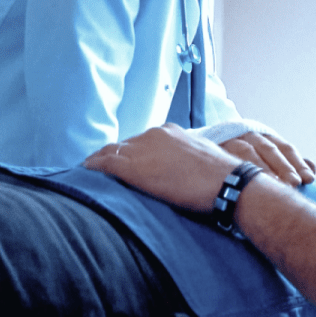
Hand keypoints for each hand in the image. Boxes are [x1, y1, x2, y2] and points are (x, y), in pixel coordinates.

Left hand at [83, 124, 244, 211]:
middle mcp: (154, 134)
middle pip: (125, 145)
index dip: (130, 152)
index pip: (141, 140)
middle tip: (103, 168)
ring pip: (112, 152)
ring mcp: (143, 148)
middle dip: (115, 156)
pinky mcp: (134, 167)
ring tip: (92, 170)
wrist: (229, 185)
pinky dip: (94, 166)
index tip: (124, 160)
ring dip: (103, 161)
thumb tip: (180, 169)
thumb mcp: (201, 158)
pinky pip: (106, 163)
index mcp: (170, 131)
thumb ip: (183, 158)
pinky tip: (86, 170)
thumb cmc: (222, 178)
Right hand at [218, 130, 315, 185]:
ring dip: (262, 168)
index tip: (309, 178)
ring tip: (274, 185)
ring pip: (248, 150)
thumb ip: (289, 162)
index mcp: (264, 137)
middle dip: (283, 166)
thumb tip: (313, 168)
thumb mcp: (266, 158)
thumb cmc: (241, 159)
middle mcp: (248, 135)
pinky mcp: (213, 147)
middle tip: (295, 183)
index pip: (284, 147)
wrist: (200, 151)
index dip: (297, 162)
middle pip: (269, 148)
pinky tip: (244, 183)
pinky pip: (225, 156)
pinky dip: (236, 168)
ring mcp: (230, 140)